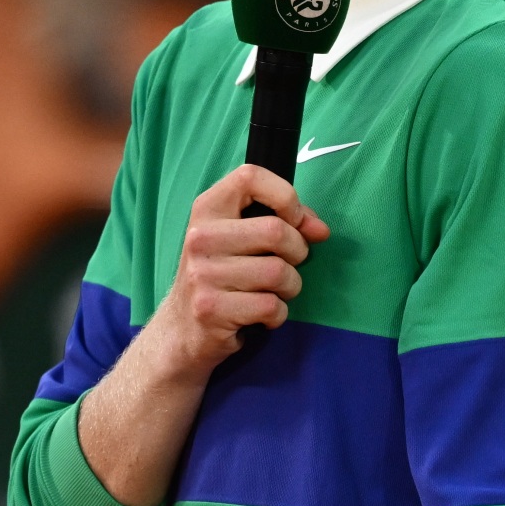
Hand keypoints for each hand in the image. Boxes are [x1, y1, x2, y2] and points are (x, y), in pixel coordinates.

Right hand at [159, 164, 327, 373]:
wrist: (183, 328)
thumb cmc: (222, 276)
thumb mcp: (240, 238)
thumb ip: (282, 222)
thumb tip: (321, 230)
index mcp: (207, 209)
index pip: (250, 177)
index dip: (286, 197)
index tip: (294, 220)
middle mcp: (200, 237)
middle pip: (276, 231)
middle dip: (297, 252)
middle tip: (287, 265)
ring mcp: (203, 274)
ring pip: (279, 272)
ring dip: (290, 287)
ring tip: (273, 292)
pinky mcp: (211, 309)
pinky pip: (272, 307)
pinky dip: (278, 314)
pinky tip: (260, 314)